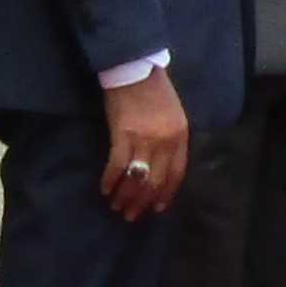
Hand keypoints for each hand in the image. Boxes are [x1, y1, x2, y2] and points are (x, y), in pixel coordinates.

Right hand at [99, 74, 187, 219]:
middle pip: (155, 180)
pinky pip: (117, 165)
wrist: (136, 70)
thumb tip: (160, 167)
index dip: (166, 194)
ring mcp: (144, 139)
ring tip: (118, 207)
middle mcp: (165, 141)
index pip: (176, 174)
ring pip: (136, 177)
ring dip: (126, 195)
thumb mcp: (175, 117)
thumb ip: (171, 141)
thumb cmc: (156, 93)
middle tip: (132, 215)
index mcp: (181, 137)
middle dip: (143, 202)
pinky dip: (110, 180)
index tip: (157, 208)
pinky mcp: (122, 134)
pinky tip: (105, 189)